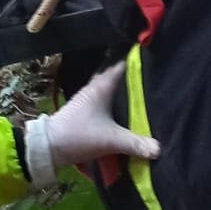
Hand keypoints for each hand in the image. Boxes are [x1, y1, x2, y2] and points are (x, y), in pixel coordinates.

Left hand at [24, 64, 159, 186]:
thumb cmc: (78, 135)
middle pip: (122, 78)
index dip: (141, 61)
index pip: (125, 65)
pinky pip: (110, 102)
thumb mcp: (110, 139)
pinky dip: (121, 105)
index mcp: (102, 85)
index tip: (160, 60)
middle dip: (139, 80)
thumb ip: (135, 143)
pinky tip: (133, 113)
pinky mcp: (89, 111)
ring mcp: (92, 99)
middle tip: (161, 81)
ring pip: (116, 91)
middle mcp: (97, 87)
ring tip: (152, 96)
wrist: (48, 147)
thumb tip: (159, 149)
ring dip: (129, 93)